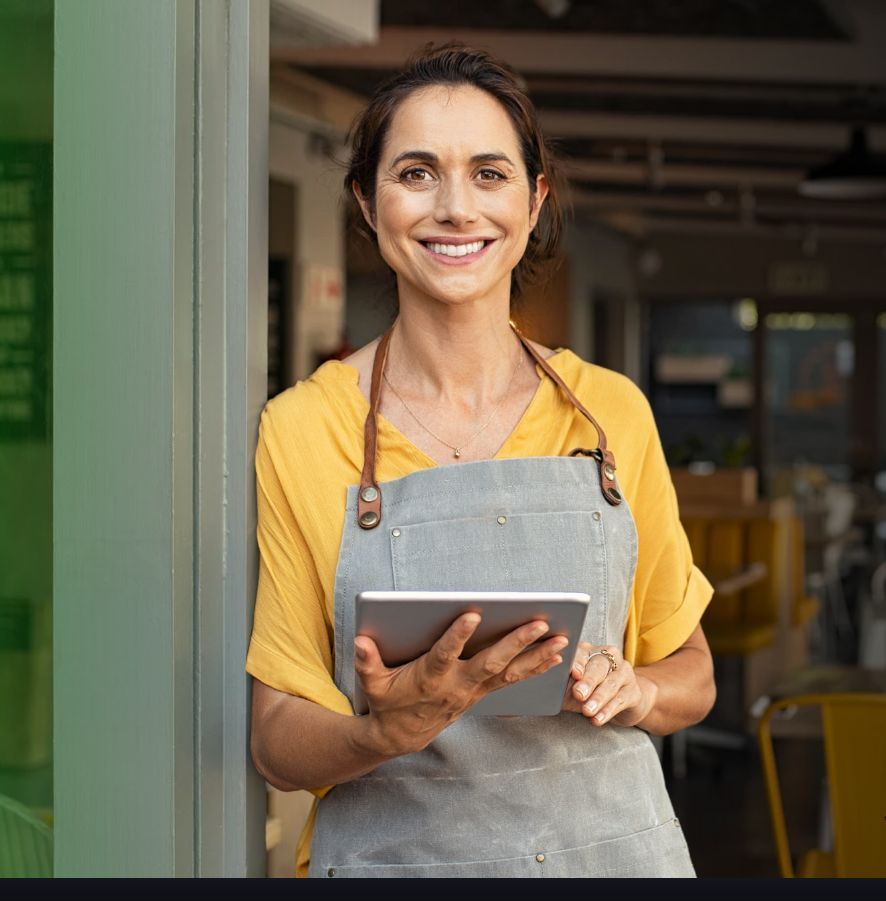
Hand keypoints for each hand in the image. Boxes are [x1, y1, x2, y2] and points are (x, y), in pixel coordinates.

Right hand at [355, 613, 567, 755]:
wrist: (401, 736)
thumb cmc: (387, 701)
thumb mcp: (372, 683)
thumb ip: (367, 662)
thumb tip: (361, 641)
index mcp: (430, 677)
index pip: (445, 654)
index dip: (458, 636)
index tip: (472, 613)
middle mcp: (457, 685)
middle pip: (491, 662)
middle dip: (516, 643)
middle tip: (539, 623)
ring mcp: (473, 690)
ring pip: (509, 672)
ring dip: (536, 656)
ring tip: (561, 639)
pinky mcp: (482, 692)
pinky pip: (513, 680)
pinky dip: (535, 668)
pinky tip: (555, 655)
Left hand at [562, 643, 657, 727]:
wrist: (617, 704)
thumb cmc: (586, 691)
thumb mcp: (571, 685)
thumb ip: (561, 681)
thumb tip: (547, 684)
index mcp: (589, 650)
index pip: (583, 652)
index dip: (578, 662)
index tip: (573, 673)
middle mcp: (609, 657)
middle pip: (599, 665)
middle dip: (588, 681)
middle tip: (578, 694)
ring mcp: (624, 672)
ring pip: (611, 683)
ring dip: (598, 698)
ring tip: (587, 711)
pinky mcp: (633, 691)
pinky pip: (621, 699)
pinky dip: (608, 710)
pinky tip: (598, 719)